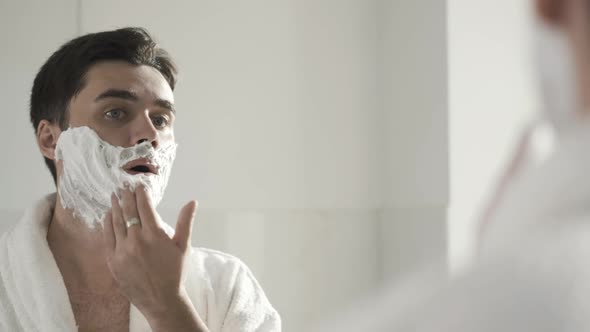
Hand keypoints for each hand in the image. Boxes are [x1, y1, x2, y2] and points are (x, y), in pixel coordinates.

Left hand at [102, 183, 197, 315]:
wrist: (161, 299)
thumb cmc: (175, 272)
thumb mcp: (183, 246)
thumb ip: (185, 222)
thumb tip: (192, 201)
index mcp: (154, 234)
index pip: (144, 206)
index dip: (140, 193)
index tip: (138, 185)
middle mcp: (136, 240)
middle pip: (128, 210)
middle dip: (126, 196)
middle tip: (123, 186)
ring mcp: (122, 250)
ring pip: (115, 222)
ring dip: (114, 207)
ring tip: (114, 196)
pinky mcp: (112, 260)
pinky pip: (107, 237)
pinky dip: (106, 224)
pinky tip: (107, 216)